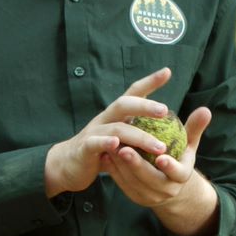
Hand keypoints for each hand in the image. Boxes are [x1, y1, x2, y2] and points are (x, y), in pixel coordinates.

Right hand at [44, 68, 176, 196]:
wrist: (68, 165)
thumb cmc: (101, 150)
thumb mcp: (121, 137)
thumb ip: (137, 131)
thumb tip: (167, 130)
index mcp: (115, 114)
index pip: (133, 92)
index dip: (149, 81)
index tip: (167, 71)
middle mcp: (105, 118)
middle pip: (124, 104)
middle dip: (145, 106)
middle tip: (165, 110)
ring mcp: (93, 132)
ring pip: (117, 128)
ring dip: (139, 137)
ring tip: (159, 147)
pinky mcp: (84, 148)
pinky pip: (95, 143)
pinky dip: (106, 142)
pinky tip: (117, 144)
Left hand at [101, 104, 219, 235]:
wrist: (169, 183)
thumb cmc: (179, 156)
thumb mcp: (188, 143)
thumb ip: (195, 128)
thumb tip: (205, 109)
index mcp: (182, 176)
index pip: (178, 173)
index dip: (170, 166)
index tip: (161, 157)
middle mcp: (167, 190)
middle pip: (151, 179)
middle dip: (137, 165)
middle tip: (124, 149)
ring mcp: (150, 196)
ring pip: (134, 182)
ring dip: (121, 166)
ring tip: (111, 147)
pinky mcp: (136, 197)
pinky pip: (123, 184)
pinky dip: (114, 171)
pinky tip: (106, 155)